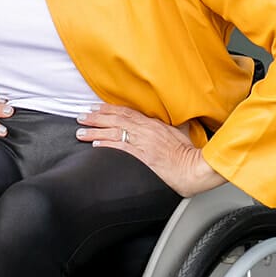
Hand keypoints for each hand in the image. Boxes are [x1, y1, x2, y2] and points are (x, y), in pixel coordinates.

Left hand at [76, 104, 224, 196]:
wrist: (195, 168)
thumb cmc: (190, 153)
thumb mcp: (181, 132)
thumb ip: (173, 125)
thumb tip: (175, 120)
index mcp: (153, 124)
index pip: (126, 112)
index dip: (109, 109)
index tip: (95, 108)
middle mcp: (146, 131)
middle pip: (116, 120)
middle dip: (96, 118)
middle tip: (81, 117)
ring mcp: (144, 143)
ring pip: (114, 133)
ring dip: (95, 132)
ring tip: (80, 132)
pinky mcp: (143, 157)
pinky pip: (121, 148)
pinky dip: (107, 145)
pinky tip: (96, 145)